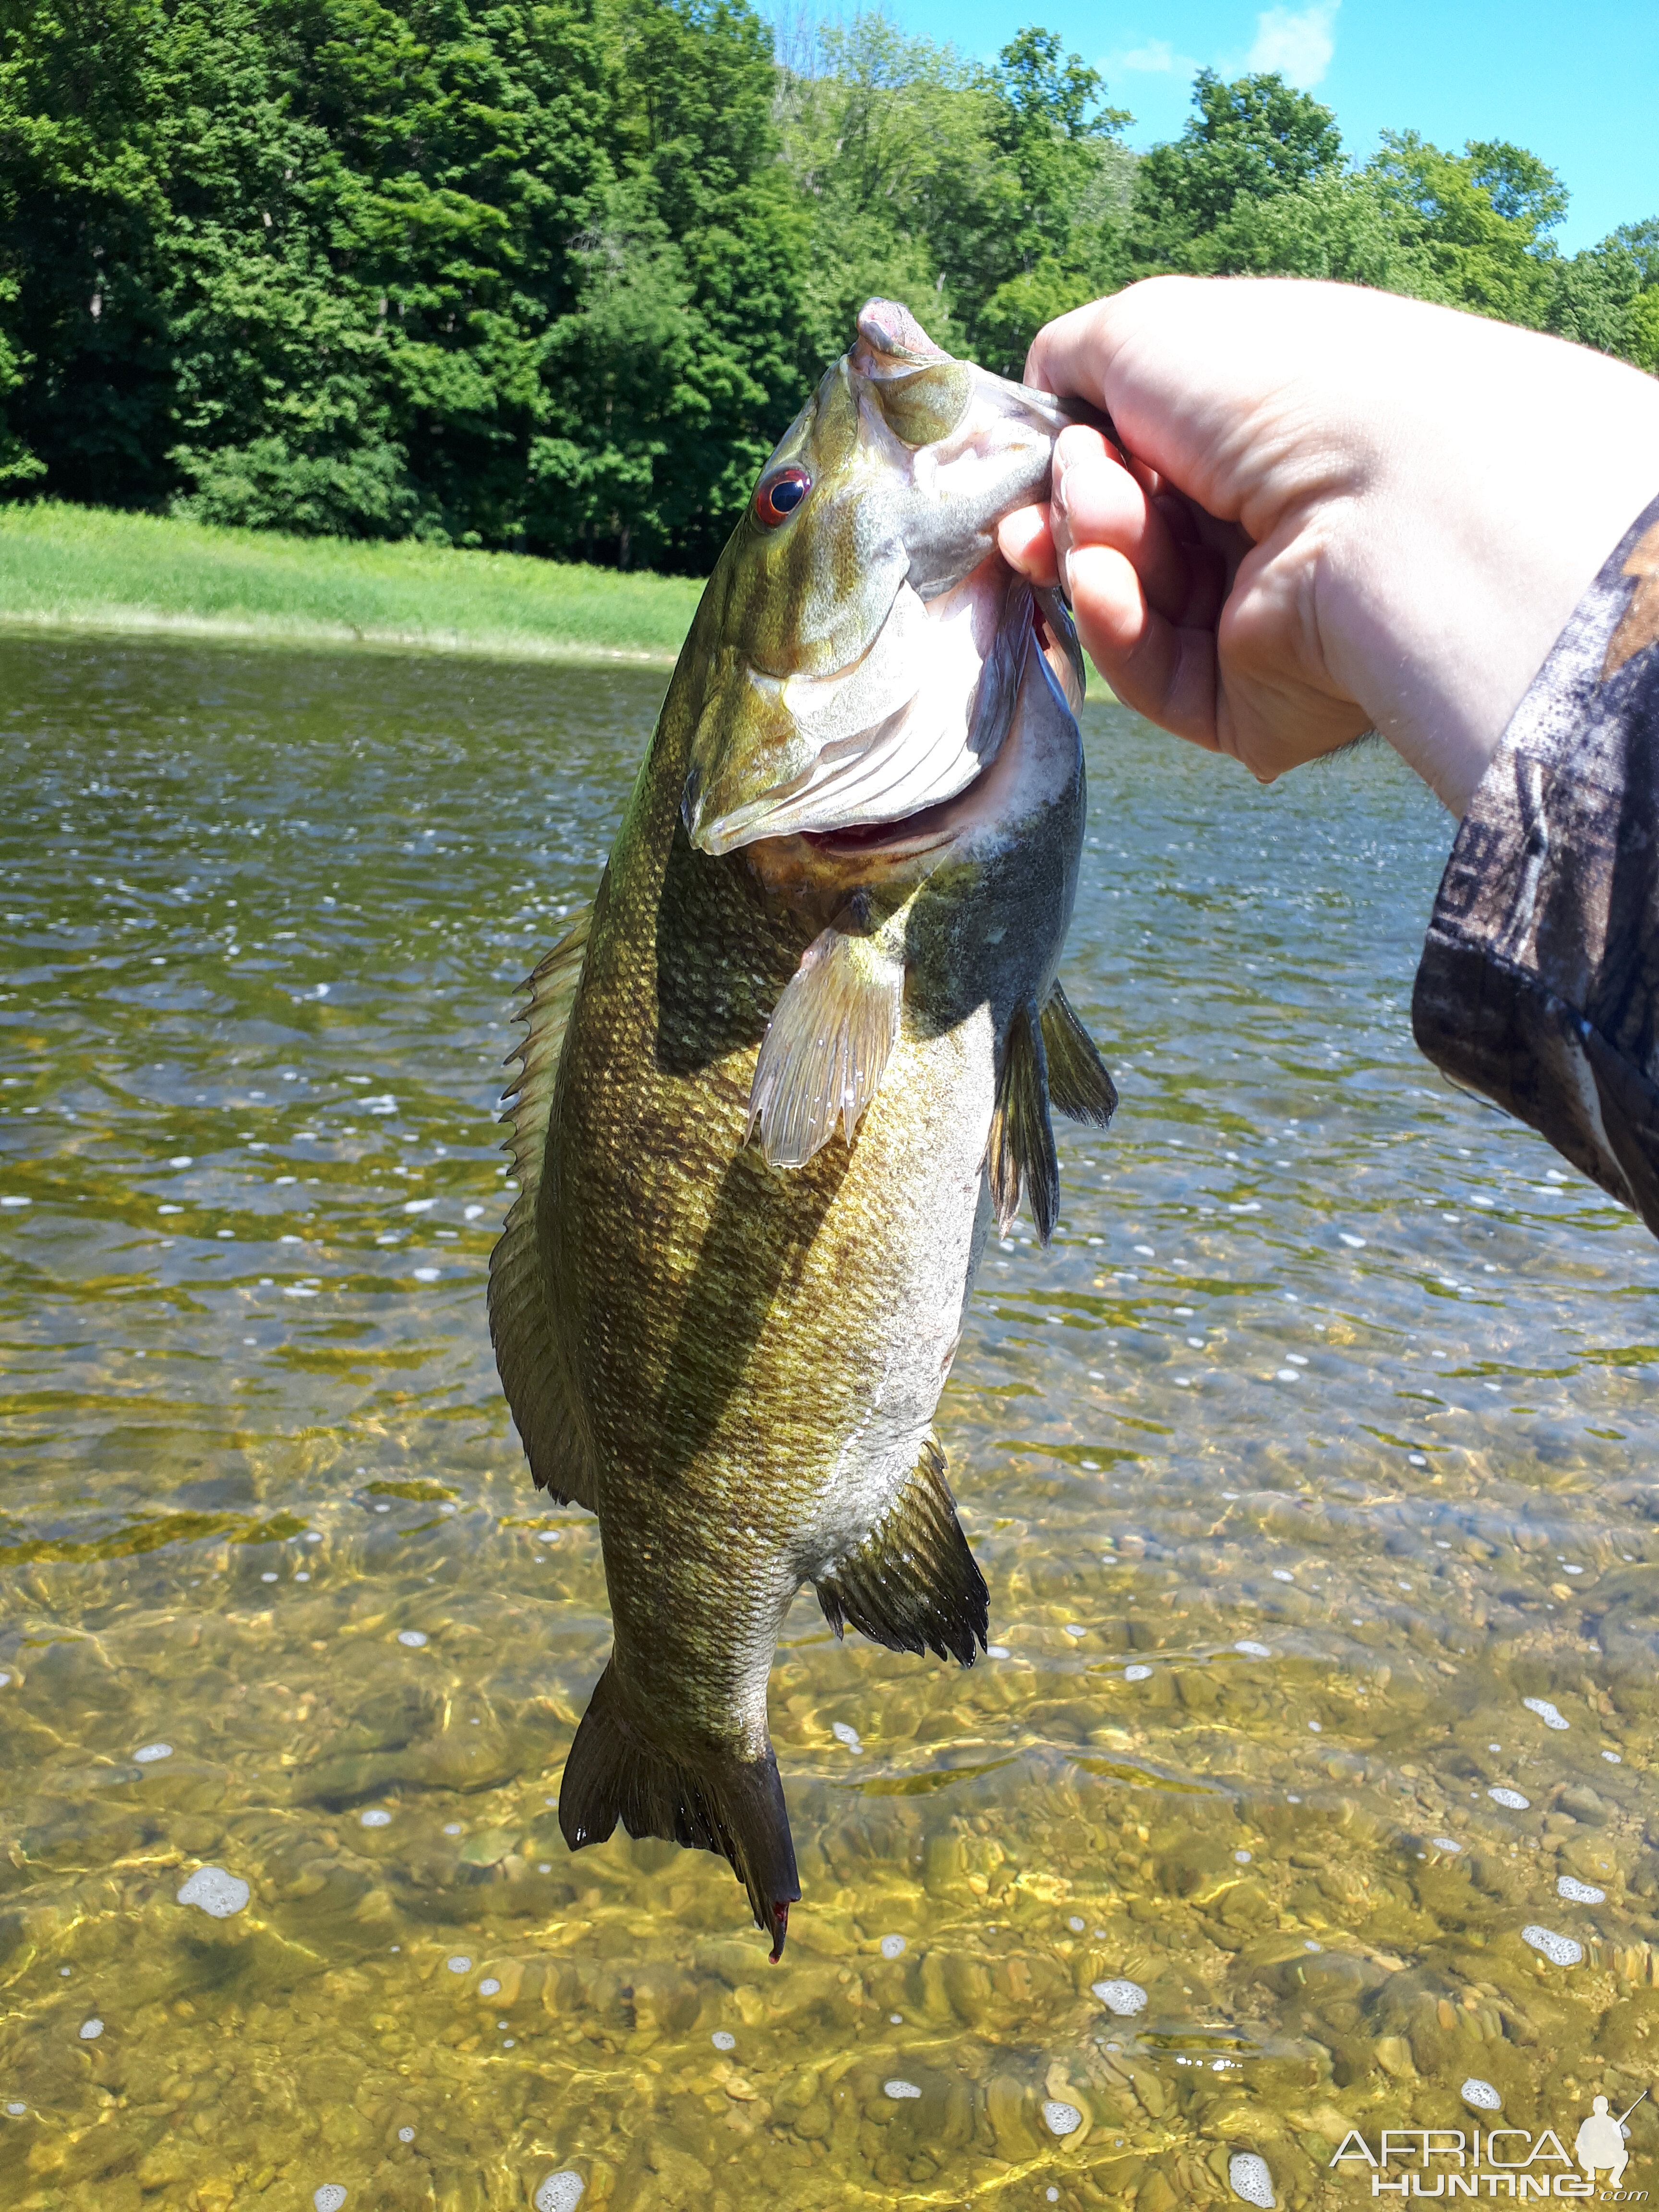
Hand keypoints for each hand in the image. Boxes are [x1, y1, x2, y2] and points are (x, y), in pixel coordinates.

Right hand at [999, 276, 1658, 812]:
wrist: (1374, 496)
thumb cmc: (1273, 386)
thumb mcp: (1146, 330)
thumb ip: (1076, 357)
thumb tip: (1042, 389)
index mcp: (1261, 436)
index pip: (1140, 461)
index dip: (1073, 459)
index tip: (1042, 451)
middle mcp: (1270, 527)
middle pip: (1126, 539)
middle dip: (1074, 512)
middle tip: (1060, 497)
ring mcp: (1264, 623)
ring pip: (1133, 608)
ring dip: (1095, 557)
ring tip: (1098, 524)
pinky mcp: (1256, 707)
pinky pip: (1156, 681)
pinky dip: (1116, 629)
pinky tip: (1104, 584)